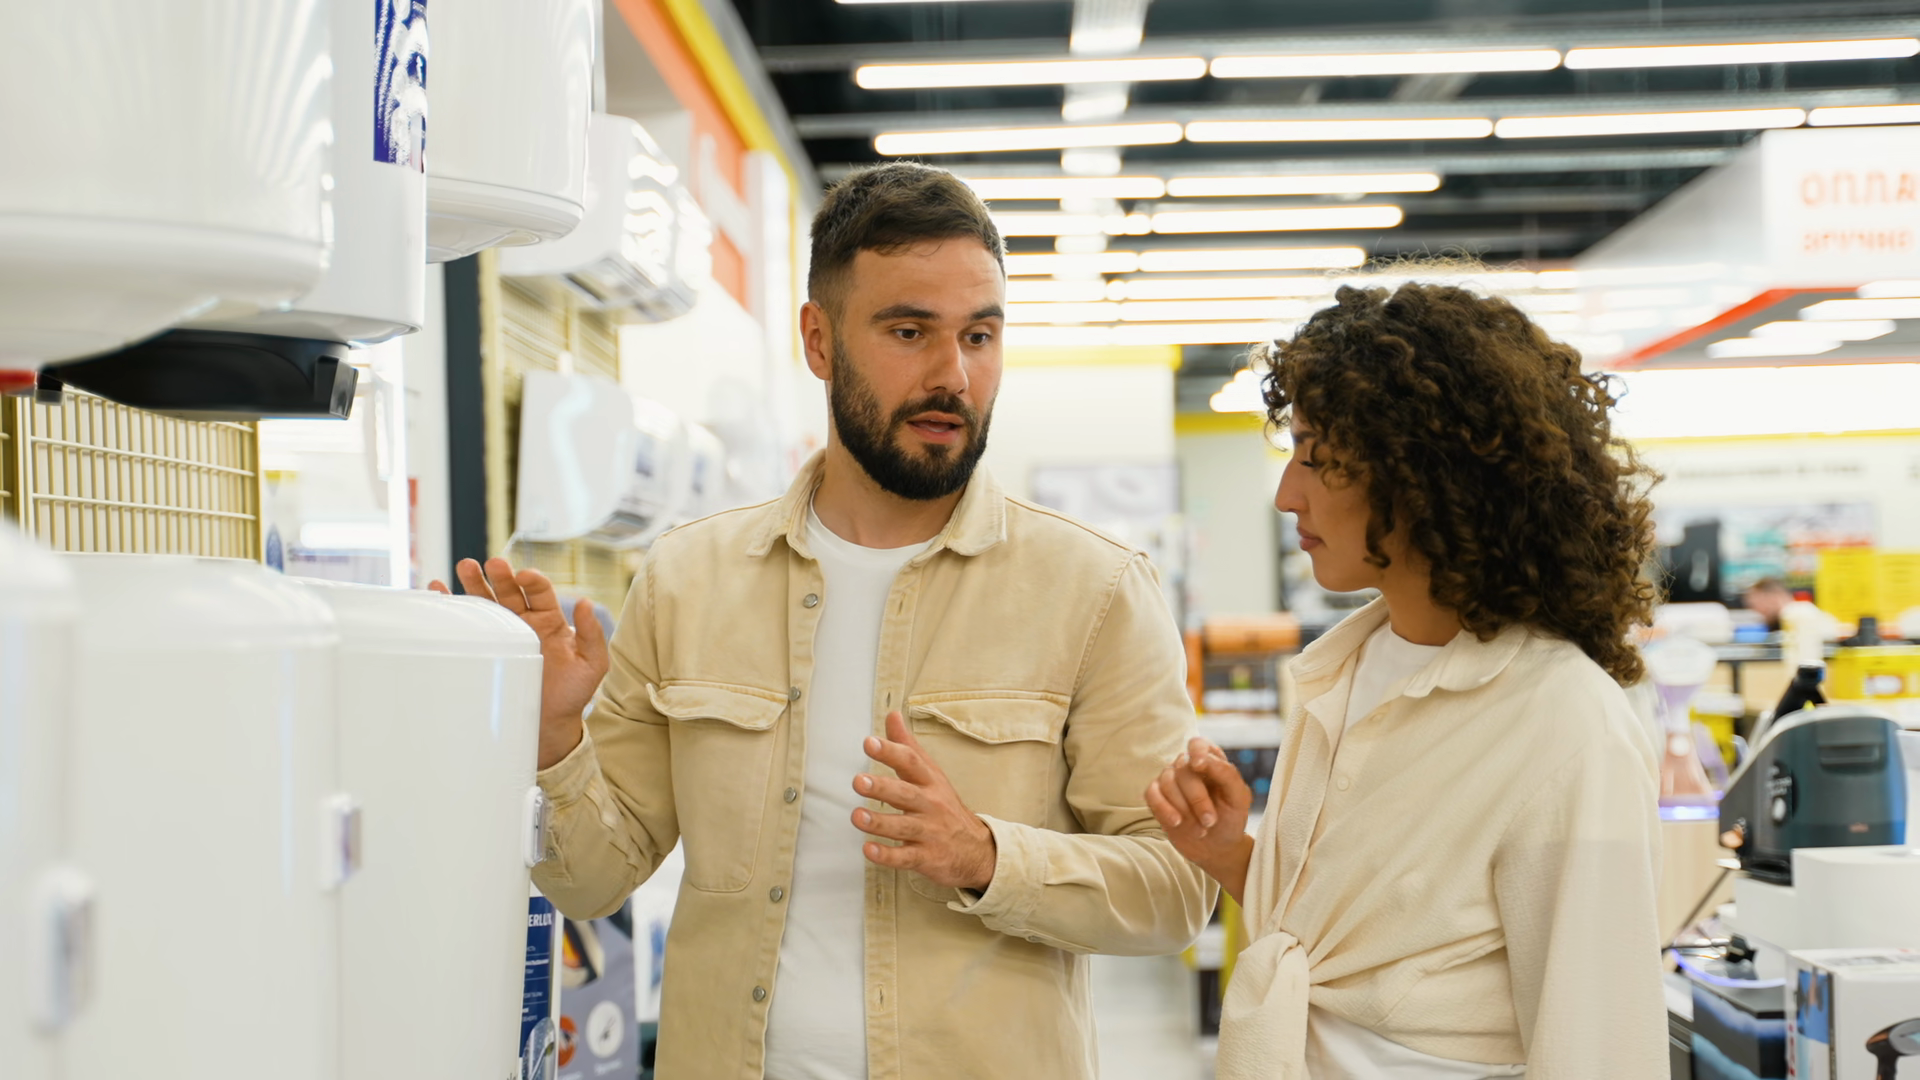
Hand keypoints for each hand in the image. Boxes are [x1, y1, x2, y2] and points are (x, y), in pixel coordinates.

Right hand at [430, 557, 608, 769]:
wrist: (547, 725)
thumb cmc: (573, 693)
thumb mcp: (591, 664)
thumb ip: (591, 634)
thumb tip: (586, 603)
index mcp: (549, 620)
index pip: (540, 591)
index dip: (532, 580)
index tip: (525, 575)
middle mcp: (524, 622)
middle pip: (509, 591)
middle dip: (500, 576)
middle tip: (492, 564)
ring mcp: (501, 636)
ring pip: (486, 602)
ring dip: (475, 582)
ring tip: (465, 566)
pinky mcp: (484, 650)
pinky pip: (466, 625)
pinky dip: (453, 606)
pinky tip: (441, 590)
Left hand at [851, 711, 997, 891]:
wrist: (976, 849)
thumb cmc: (945, 806)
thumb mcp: (931, 773)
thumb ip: (907, 747)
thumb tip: (892, 715)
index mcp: (929, 782)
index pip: (911, 762)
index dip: (890, 752)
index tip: (870, 742)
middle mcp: (930, 805)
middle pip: (906, 794)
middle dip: (882, 788)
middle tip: (859, 781)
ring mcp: (929, 832)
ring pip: (903, 827)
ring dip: (879, 822)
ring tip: (857, 816)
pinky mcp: (926, 857)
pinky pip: (905, 857)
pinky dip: (887, 855)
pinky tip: (869, 850)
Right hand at [1145, 738, 1255, 903]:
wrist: (1218, 849)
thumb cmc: (1231, 820)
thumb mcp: (1239, 799)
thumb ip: (1226, 773)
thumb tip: (1199, 760)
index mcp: (1211, 762)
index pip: (1197, 744)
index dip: (1196, 752)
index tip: (1199, 766)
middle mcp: (1188, 768)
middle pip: (1183, 768)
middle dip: (1197, 798)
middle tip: (1210, 821)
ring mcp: (1171, 782)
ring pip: (1167, 782)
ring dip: (1184, 808)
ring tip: (1200, 829)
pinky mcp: (1158, 799)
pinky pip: (1151, 794)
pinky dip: (1163, 809)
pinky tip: (1177, 822)